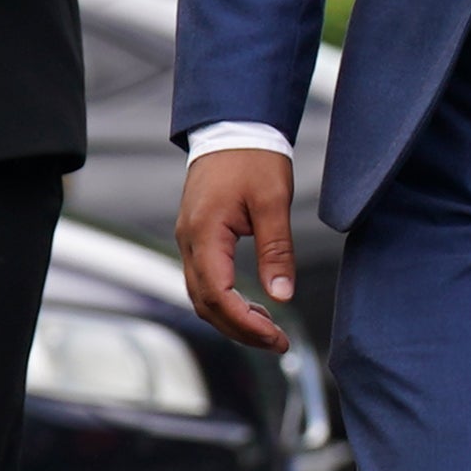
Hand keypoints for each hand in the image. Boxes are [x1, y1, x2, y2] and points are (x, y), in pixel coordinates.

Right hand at [178, 146, 296, 352]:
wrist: (233, 127)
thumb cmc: (253, 158)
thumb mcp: (273, 203)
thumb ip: (276, 251)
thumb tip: (282, 296)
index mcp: (204, 234)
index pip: (217, 295)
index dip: (244, 323)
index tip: (276, 337)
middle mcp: (189, 241)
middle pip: (205, 303)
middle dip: (240, 329)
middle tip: (277, 343)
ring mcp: (189, 240)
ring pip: (202, 296)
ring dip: (232, 318)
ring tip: (269, 330)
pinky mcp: (197, 237)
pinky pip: (205, 280)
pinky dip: (226, 301)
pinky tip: (254, 306)